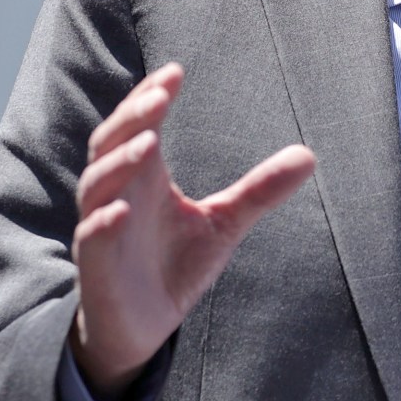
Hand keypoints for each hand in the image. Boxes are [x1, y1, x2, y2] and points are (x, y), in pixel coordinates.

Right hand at [69, 62, 315, 400]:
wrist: (142, 328)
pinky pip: (91, 237)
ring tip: (148, 145)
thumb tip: (309, 155)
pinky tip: (120, 211)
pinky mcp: (96, 265)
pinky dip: (103, 222)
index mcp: (143, 175)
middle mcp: (117, 192)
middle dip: (133, 118)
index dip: (150, 97)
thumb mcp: (223, 224)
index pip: (138, 124)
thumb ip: (259, 191)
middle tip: (160, 97)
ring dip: (120, 162)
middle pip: (111, 142)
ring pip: (98, 184)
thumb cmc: (174, 267)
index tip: (175, 72)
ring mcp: (101, 226)